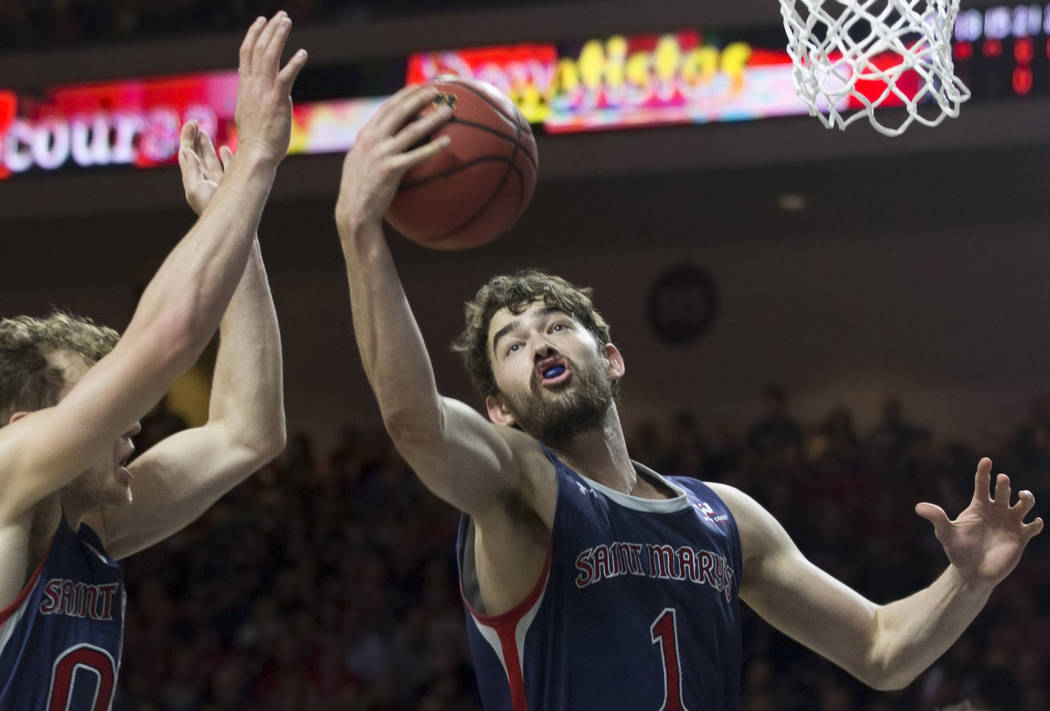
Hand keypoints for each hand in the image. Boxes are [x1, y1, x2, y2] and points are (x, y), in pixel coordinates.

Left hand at [178, 120, 233, 215]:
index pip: (187, 153)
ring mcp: (217, 183)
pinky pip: (226, 167)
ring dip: (207, 147)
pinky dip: (225, 157)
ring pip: (210, 160)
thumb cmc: (212, 213)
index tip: (192, 122)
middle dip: (195, 140)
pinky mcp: (230, 186)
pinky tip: (224, 149)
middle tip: (197, 124)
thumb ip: (191, 171)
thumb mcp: (196, 191)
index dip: (187, 137)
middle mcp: (204, 180)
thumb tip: (186, 151)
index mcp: (193, 179)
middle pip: (197, 155)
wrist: (231, 227)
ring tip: (205, 134)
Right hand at [233, 12, 306, 166]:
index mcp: (245, 85)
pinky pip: (285, 77)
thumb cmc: (256, 137)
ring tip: (287, 22)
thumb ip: (250, 94)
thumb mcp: (248, 110)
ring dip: (279, 37)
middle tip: (281, 15)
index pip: (246, 52)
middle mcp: (252, 84)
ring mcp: (264, 91)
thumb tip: (249, 82)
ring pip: (269, 56)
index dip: (254, 34)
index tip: (261, 21)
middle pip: (258, 48)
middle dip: (270, 29)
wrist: (256, 152)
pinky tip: (303, 53)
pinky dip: (294, 63)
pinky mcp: (277, 100)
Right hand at [334, 84, 451, 235]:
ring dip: (432, 118)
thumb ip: (373, 145)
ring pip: (412, 130)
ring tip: (448, 111)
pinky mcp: (391, 169)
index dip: (404, 95)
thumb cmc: (360, 188)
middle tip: (437, 91)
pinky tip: (447, 143)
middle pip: (400, 112)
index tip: (419, 87)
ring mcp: (381, 153)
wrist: (354, 210)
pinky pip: (417, 155)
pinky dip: (433, 147)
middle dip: (420, 98)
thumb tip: (389, 137)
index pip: (387, 108)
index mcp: (366, 135)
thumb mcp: (360, 160)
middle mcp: (372, 140)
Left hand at [916, 457, 1042, 588]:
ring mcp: (1010, 523)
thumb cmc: (958, 550)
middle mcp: (996, 511)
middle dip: (1003, 483)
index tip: (986, 460)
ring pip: (1024, 504)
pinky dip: (1036, 524)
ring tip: (1023, 496)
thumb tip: (918, 507)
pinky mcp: (1021, 537)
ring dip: (1026, 497)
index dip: (984, 472)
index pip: (983, 484)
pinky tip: (1034, 523)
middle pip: (1003, 490)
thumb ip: (937, 519)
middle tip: (1002, 479)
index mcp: (979, 506)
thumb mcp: (946, 533)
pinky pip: (1033, 527)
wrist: (971, 572)